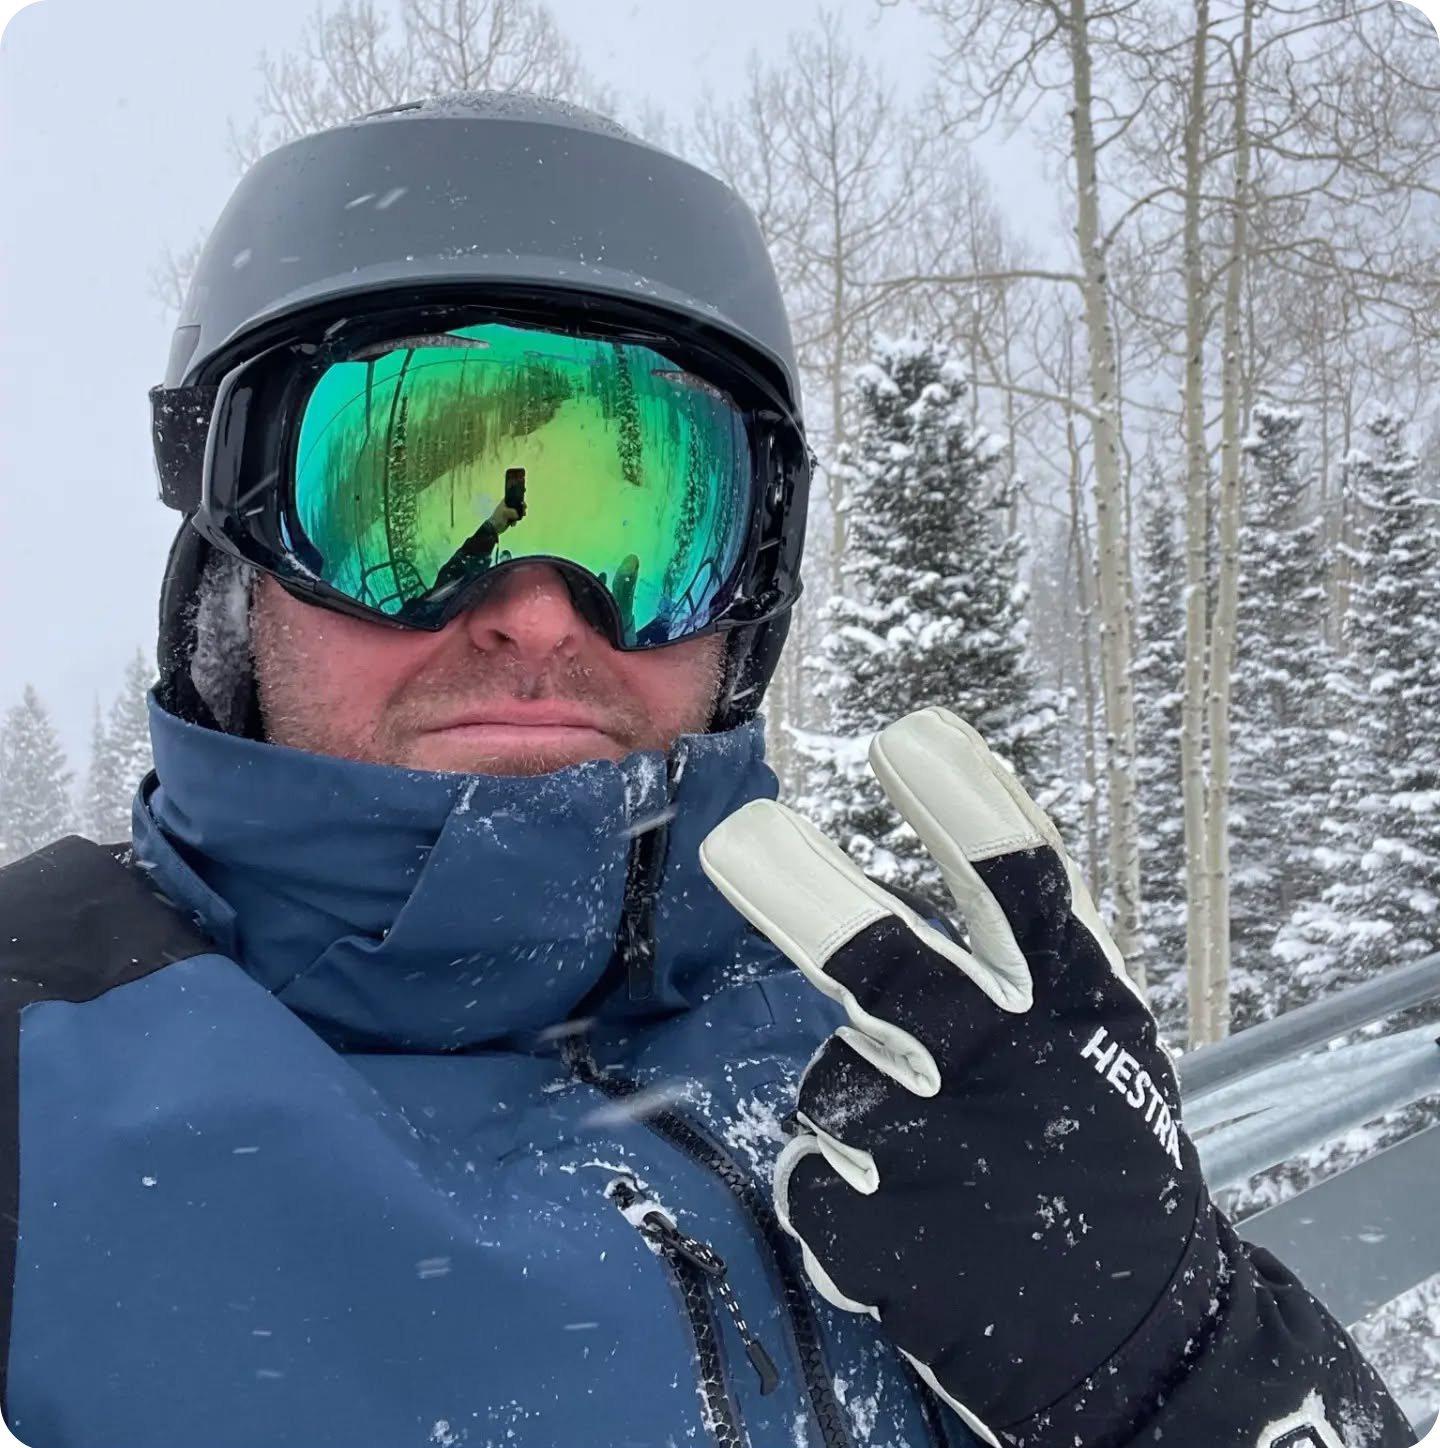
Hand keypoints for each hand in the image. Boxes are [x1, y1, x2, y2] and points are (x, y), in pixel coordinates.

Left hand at [488, 502, 522, 531]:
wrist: (494, 528)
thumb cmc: (498, 518)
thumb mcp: (505, 512)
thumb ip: (512, 512)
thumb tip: (518, 515)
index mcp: (505, 502)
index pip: (513, 498)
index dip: (518, 499)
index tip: (523, 503)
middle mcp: (507, 506)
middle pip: (517, 505)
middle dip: (521, 508)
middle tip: (524, 512)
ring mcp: (509, 513)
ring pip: (517, 512)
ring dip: (520, 515)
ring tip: (520, 518)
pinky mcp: (510, 519)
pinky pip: (516, 518)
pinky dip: (516, 521)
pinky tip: (513, 524)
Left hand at [699, 708, 1209, 1447]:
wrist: (1135, 1343)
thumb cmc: (1105, 1160)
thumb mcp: (1104, 1038)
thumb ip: (1039, 941)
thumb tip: (955, 811)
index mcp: (1076, 1009)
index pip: (1023, 885)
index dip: (965, 805)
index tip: (908, 736)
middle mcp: (1002, 1070)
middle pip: (887, 966)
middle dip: (808, 898)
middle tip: (740, 840)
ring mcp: (931, 1160)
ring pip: (835, 1080)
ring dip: (871, 1109)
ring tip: (942, 1166)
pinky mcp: (873, 1238)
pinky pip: (820, 1175)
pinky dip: (853, 1189)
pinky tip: (917, 1225)